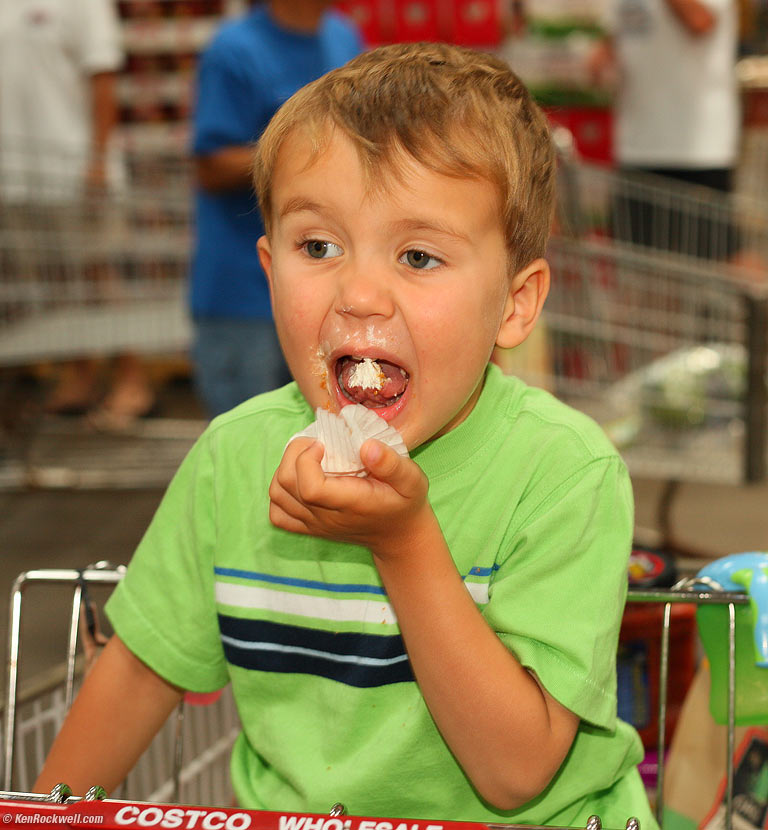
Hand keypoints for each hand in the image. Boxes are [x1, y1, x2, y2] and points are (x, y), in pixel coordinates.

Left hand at [269, 437, 430, 556]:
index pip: (309, 487)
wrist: (398, 536)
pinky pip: (277, 512)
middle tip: (315, 443)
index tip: (323, 444)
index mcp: (349, 503)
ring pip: (278, 495)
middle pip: (287, 486)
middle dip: (293, 454)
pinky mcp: (308, 527)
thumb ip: (392, 464)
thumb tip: (366, 446)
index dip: (306, 459)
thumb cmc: (405, 503)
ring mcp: (314, 524)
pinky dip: (280, 491)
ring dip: (285, 468)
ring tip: (307, 456)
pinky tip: (299, 478)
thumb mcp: (412, 480)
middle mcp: (325, 517)